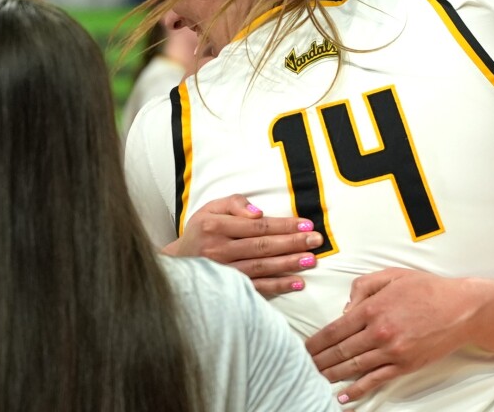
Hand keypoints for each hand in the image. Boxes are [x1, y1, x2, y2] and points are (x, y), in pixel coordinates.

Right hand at [165, 194, 323, 296]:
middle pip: (262, 246)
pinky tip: (297, 283)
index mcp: (215, 227)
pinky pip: (256, 287)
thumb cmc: (201, 231)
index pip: (257, 226)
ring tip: (311, 260)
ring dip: (289, 264)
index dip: (283, 225)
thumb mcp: (211, 208)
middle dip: (292, 243)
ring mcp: (223, 272)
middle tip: (316, 240)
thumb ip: (235, 203)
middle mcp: (218, 250)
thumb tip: (259, 213)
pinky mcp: (228, 288)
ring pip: (261, 267)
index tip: (306, 224)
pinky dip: (278, 286)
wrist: (177, 263)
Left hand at [305, 268, 476, 402]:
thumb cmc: (427, 289)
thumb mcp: (391, 276)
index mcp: (372, 308)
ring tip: (314, 379)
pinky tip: (343, 395)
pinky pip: (375, 380)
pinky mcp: (404, 365)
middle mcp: (379, 332)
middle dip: (318, 360)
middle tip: (302, 367)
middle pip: (340, 351)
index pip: (335, 329)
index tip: (303, 349)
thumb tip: (345, 309)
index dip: (316, 342)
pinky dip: (357, 389)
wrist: (461, 309)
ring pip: (354, 366)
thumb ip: (363, 287)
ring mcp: (392, 351)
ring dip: (332, 375)